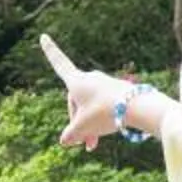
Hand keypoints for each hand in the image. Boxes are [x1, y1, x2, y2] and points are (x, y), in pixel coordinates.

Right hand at [41, 34, 150, 150]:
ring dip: (90, 126)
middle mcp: (90, 78)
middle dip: (77, 123)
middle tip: (85, 144)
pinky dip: (102, 121)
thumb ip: (70, 135)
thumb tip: (65, 140)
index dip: (50, 51)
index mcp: (76, 81)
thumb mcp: (82, 129)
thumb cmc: (104, 114)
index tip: (43, 36)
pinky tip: (108, 132)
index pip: (59, 63)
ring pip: (91, 107)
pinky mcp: (118, 91)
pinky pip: (104, 107)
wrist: (138, 108)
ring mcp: (105, 84)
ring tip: (94, 145)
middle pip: (76, 102)